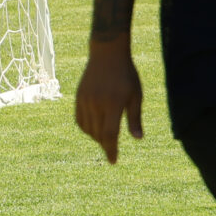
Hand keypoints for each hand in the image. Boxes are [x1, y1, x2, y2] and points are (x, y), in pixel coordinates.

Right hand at [74, 38, 144, 162]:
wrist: (107, 53)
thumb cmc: (126, 75)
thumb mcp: (136, 95)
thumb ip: (135, 118)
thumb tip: (137, 139)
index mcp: (113, 103)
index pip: (110, 134)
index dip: (111, 150)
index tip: (113, 161)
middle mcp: (96, 103)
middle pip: (98, 134)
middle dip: (105, 145)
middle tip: (111, 150)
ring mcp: (85, 100)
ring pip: (88, 129)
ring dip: (96, 138)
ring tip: (105, 138)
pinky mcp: (78, 97)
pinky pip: (80, 120)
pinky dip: (87, 129)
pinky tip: (94, 129)